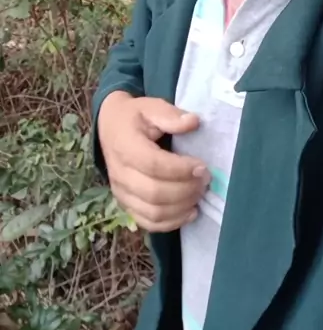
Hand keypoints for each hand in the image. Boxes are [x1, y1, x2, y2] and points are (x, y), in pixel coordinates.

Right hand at [98, 91, 209, 231]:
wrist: (110, 127)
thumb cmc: (134, 117)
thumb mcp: (150, 107)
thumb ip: (171, 115)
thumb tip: (194, 122)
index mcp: (126, 146)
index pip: (154, 165)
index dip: (181, 169)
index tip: (202, 166)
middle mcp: (120, 173)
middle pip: (154, 193)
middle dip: (186, 190)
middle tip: (206, 180)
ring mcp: (121, 192)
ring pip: (153, 212)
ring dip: (182, 207)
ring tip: (200, 194)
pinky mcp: (126, 204)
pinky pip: (148, 223)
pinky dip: (171, 223)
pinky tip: (190, 212)